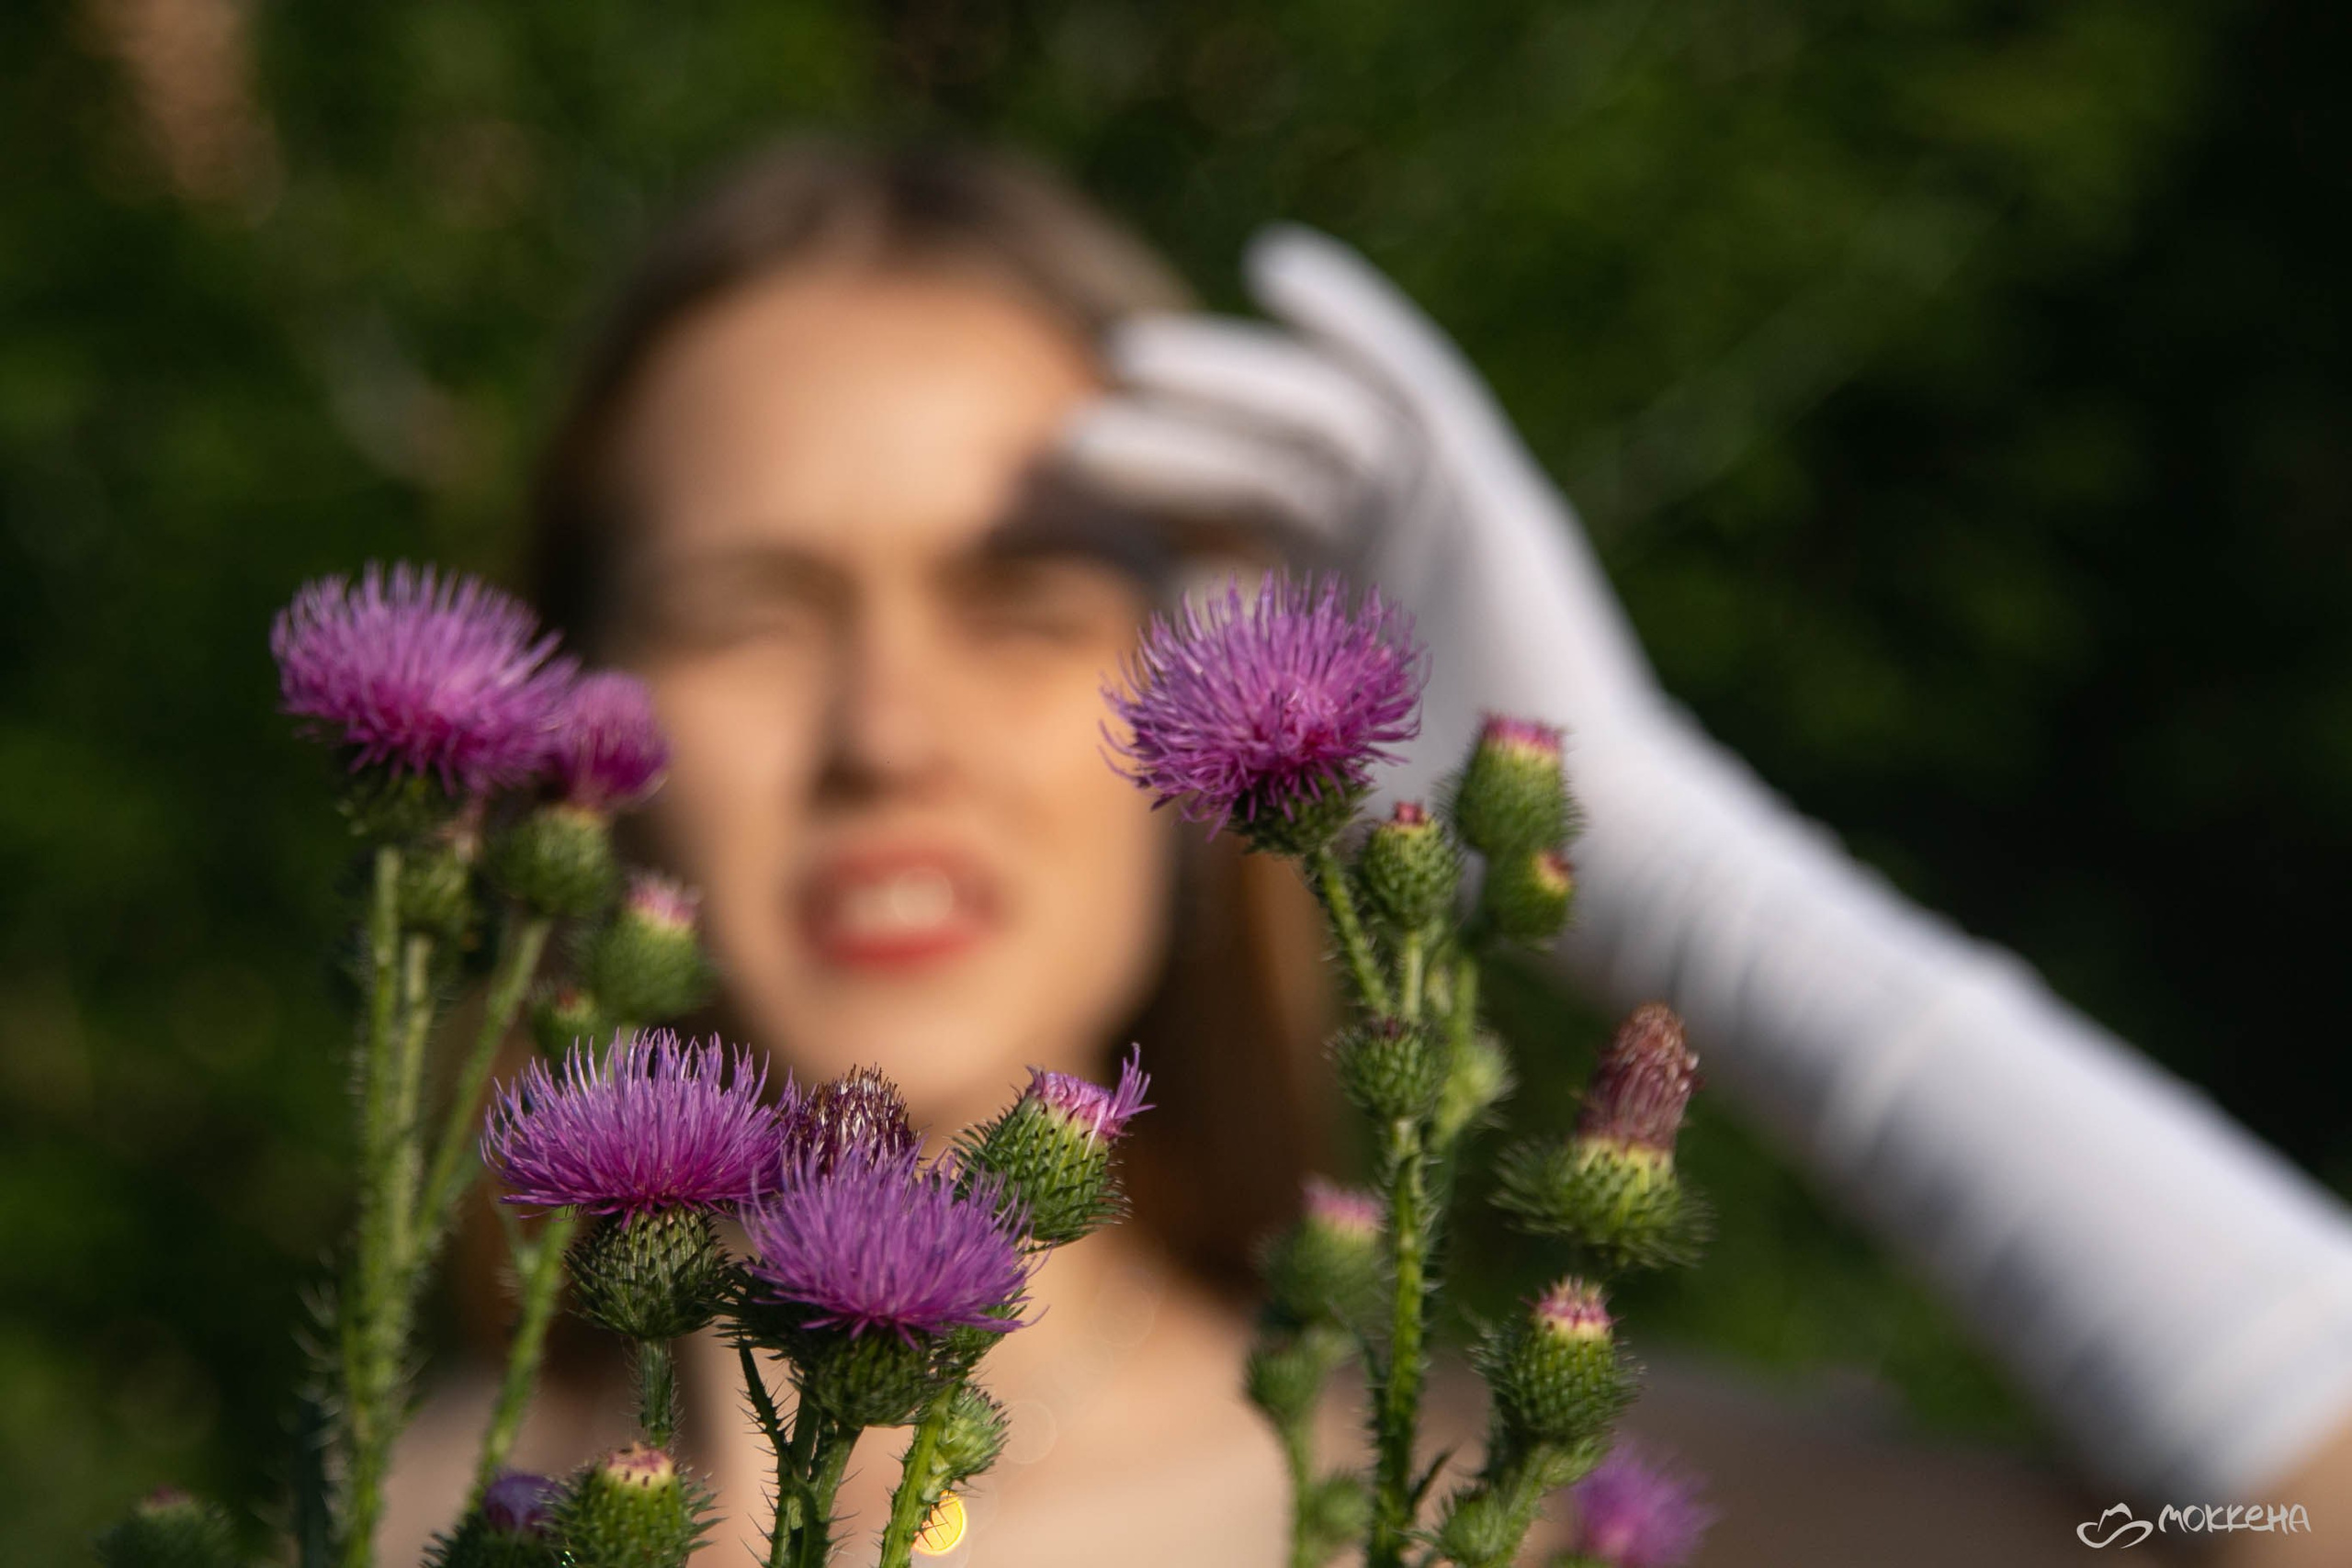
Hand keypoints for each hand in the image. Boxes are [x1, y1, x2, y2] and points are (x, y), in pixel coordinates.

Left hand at [1062, 223, 1670, 795]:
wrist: (1562, 856)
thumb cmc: (1430, 846)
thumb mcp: (1288, 765)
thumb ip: (1223, 695)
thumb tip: (1172, 590)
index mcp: (1329, 628)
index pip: (1213, 541)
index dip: (1133, 516)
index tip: (1038, 507)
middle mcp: (1380, 559)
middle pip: (1252, 467)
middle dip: (1159, 445)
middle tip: (1059, 444)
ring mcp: (1435, 521)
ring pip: (1313, 417)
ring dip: (1222, 379)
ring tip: (1128, 357)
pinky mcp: (1487, 496)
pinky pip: (1414, 385)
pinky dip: (1352, 319)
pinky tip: (1277, 265)